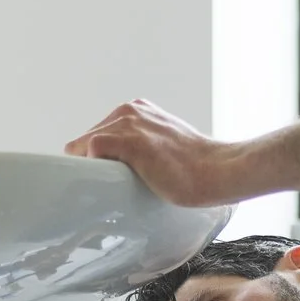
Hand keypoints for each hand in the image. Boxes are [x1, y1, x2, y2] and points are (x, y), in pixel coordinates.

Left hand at [64, 100, 249, 207]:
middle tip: (103, 189)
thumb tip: (121, 170)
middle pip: (84, 141)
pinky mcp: (129, 141)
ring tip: (101, 191)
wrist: (217, 169)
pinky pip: (90, 150)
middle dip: (90, 165)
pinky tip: (103, 185)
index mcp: (136, 110)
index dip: (95, 160)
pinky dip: (89, 169)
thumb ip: (141, 146)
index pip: (96, 134)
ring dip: (88, 169)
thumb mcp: (162, 144)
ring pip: (83, 146)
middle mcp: (129, 111)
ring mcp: (128, 124)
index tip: (101, 180)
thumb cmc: (194, 167)